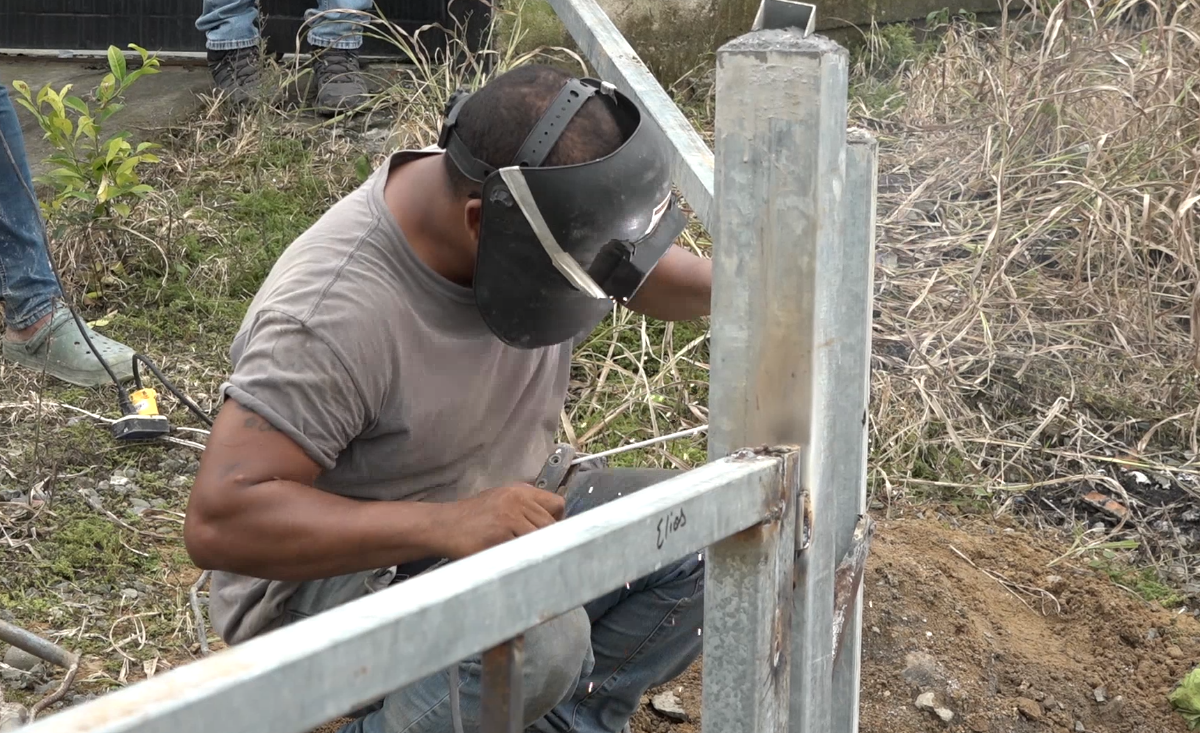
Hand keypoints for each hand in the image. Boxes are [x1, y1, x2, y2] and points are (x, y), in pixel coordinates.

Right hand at [436, 484, 565, 558]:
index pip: (557, 504)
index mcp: (520, 491)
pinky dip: (521, 559)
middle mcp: (517, 501)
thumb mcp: (501, 500)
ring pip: (541, 540)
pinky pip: (522, 551)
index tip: (551, 534)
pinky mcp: (499, 537)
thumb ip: (526, 507)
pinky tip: (513, 562)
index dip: (557, 522)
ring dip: (536, 552)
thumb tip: (553, 524)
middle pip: (551, 526)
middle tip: (539, 553)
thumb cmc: (471, 518)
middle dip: (549, 542)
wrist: (443, 525)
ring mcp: (508, 518)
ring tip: (526, 559)